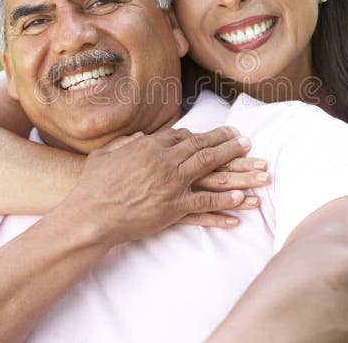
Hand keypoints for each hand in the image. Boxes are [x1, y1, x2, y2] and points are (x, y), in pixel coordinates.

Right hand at [101, 129, 268, 227]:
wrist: (90, 214)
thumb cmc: (93, 185)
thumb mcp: (106, 155)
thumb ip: (124, 144)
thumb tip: (138, 137)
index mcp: (151, 147)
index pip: (185, 136)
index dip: (206, 134)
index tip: (220, 133)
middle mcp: (165, 162)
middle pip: (204, 149)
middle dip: (229, 144)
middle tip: (248, 142)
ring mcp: (171, 185)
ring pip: (212, 173)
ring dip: (238, 170)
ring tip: (257, 170)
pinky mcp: (173, 209)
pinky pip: (205, 204)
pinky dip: (225, 203)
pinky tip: (243, 201)